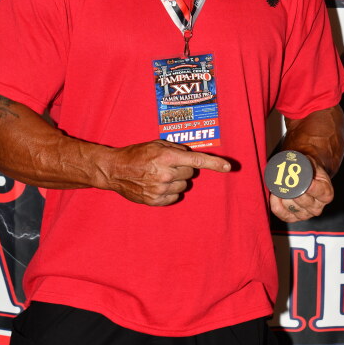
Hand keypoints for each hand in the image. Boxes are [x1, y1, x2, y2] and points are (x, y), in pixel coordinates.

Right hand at [101, 140, 230, 205]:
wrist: (114, 170)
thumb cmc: (135, 154)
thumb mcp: (155, 144)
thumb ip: (175, 149)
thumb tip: (190, 156)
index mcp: (166, 157)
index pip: (196, 160)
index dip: (214, 164)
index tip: (228, 167)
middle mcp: (165, 173)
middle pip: (190, 173)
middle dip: (182, 168)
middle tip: (166, 165)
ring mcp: (160, 189)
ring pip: (183, 186)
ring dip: (176, 180)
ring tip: (158, 175)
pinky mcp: (156, 200)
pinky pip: (174, 197)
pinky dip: (169, 191)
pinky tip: (156, 185)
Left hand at [269, 160, 332, 222]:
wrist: (306, 181)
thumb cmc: (309, 171)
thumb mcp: (312, 164)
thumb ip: (307, 163)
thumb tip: (298, 161)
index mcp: (326, 194)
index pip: (319, 192)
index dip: (310, 187)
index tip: (302, 181)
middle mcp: (317, 207)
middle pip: (303, 200)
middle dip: (293, 191)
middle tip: (285, 181)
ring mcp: (306, 215)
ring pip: (292, 207)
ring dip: (283, 197)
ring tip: (280, 186)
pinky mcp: (294, 219)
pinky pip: (282, 214)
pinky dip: (276, 205)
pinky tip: (275, 196)